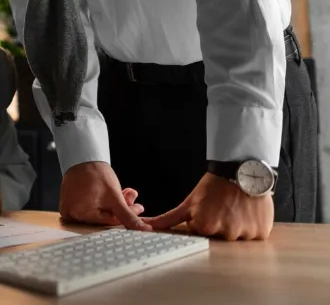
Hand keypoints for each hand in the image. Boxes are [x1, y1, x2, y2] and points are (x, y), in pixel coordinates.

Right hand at [60, 161, 150, 229]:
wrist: (83, 158)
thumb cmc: (95, 173)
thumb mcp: (115, 197)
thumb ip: (129, 216)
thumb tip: (143, 230)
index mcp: (78, 214)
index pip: (108, 221)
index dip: (125, 214)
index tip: (138, 207)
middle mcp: (71, 214)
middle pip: (103, 217)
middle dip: (120, 207)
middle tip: (131, 197)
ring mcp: (69, 209)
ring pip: (99, 212)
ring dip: (113, 204)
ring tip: (125, 193)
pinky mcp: (71, 204)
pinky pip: (91, 208)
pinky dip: (103, 202)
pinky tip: (113, 194)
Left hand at [143, 172, 273, 240]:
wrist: (243, 171)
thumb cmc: (215, 186)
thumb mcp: (189, 202)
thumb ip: (168, 219)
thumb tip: (146, 226)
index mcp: (205, 227)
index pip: (201, 232)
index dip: (203, 219)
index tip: (209, 207)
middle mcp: (225, 234)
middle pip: (219, 236)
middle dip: (219, 223)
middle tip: (223, 207)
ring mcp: (245, 235)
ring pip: (237, 236)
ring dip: (236, 225)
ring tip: (235, 208)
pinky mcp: (261, 233)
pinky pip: (254, 235)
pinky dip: (251, 225)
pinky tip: (247, 212)